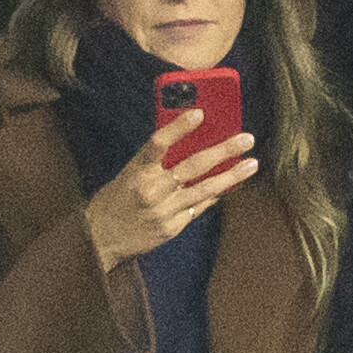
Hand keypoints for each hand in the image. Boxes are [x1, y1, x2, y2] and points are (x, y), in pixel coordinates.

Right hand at [84, 109, 257, 272]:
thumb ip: (154, 161)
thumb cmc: (116, 200)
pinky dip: (215, 195)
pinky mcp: (172, 227)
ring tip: (252, 164)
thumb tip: (186, 140)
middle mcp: (152, 190)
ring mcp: (164, 210)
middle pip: (192, 166)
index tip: (199, 113)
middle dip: (223, 151)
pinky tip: (232, 185)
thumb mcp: (129, 174)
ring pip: (204, 189)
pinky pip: (199, 207)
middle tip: (246, 138)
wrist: (101, 239)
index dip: (179, 127)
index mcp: (138, 171)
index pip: (159, 143)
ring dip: (231, 176)